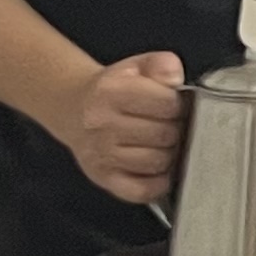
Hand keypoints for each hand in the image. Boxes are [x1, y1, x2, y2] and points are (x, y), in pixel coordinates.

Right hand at [61, 52, 187, 203]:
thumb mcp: (137, 66)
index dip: (179, 105)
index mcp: (111, 92)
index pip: (166, 104)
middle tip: (173, 125)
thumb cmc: (113, 90)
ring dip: (170, 154)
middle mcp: (101, 125)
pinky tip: (160, 170)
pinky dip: (157, 184)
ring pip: (156, 162)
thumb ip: (162, 65)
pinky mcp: (103, 178)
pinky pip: (141, 191)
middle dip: (177, 129)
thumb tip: (175, 79)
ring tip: (165, 144)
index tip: (176, 105)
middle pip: (163, 135)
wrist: (75, 109)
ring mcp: (101, 155)